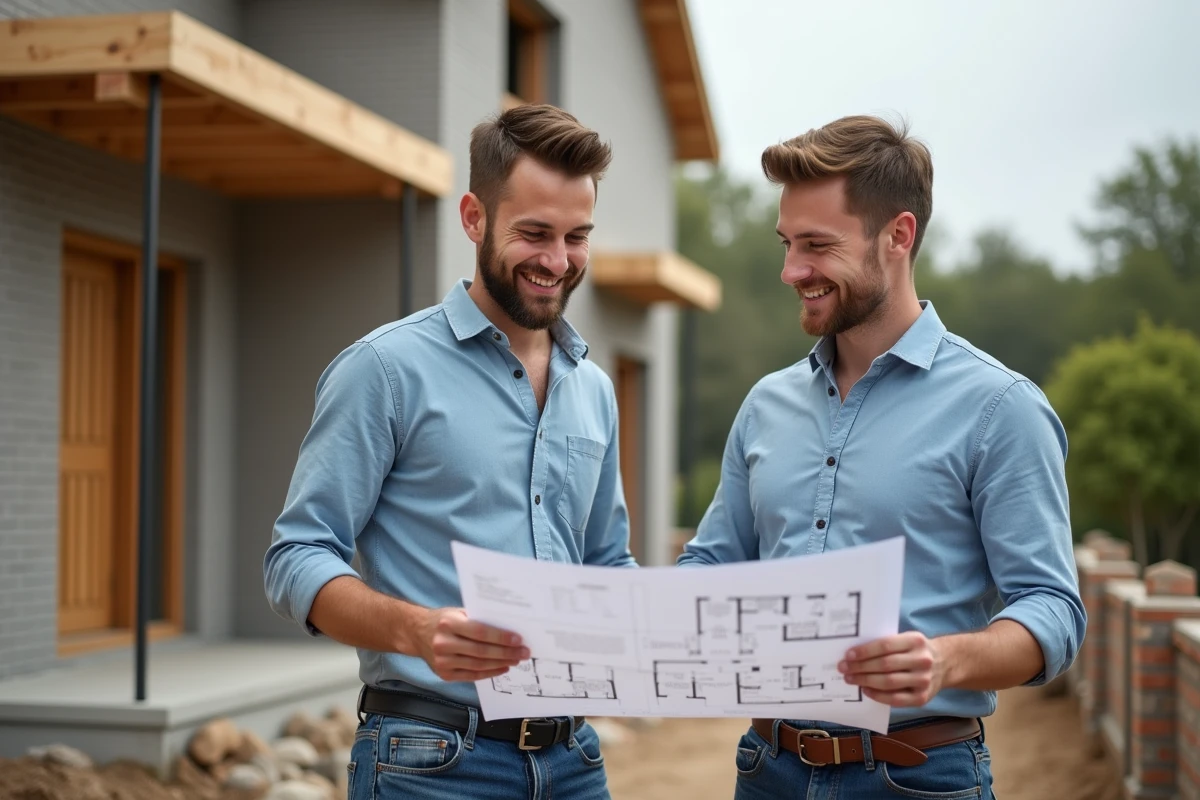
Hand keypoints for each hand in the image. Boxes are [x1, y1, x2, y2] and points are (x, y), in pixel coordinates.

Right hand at [414, 608, 529, 682]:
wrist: (416, 633)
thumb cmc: (443, 620)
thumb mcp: (457, 612)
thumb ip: (478, 618)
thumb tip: (508, 625)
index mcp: (448, 623)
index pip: (480, 632)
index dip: (501, 637)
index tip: (518, 639)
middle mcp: (443, 643)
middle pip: (481, 651)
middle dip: (506, 652)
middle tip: (523, 652)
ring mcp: (442, 661)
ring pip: (478, 665)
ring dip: (500, 663)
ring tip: (515, 660)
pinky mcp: (444, 674)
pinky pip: (472, 675)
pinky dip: (489, 672)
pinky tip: (502, 667)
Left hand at [837, 631, 944, 706]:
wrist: (945, 663)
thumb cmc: (916, 650)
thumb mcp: (907, 639)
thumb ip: (888, 644)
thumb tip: (855, 652)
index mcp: (915, 641)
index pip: (885, 646)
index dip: (865, 651)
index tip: (848, 655)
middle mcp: (922, 660)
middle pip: (885, 665)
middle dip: (860, 667)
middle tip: (843, 668)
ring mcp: (924, 680)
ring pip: (889, 682)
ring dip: (865, 681)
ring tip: (851, 679)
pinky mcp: (922, 698)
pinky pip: (896, 699)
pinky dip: (878, 695)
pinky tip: (866, 690)